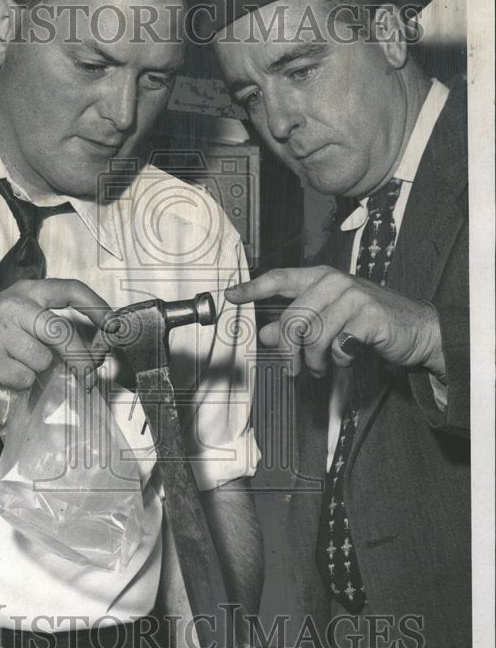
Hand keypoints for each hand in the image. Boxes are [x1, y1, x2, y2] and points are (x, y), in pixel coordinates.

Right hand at [0, 278, 110, 402]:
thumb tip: (95, 347)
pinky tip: (2, 374)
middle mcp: (15, 306)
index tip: (116, 325)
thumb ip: (49, 324)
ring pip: (44, 360)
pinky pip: (26, 378)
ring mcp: (0, 331)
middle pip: (63, 332)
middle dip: (81, 357)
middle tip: (88, 375)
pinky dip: (20, 383)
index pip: (71, 289)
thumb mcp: (16, 317)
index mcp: (26, 291)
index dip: (98, 306)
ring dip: (37, 370)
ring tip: (15, 364)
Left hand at [226, 266, 445, 378]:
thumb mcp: (328, 322)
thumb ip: (296, 326)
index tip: (230, 296)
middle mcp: (334, 281)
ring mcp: (353, 296)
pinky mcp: (368, 316)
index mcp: (320, 278)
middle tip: (294, 369)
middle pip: (292, 319)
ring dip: (314, 360)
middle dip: (288, 351)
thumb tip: (264, 333)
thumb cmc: (368, 324)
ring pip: (312, 335)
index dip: (253, 288)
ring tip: (321, 367)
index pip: (280, 278)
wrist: (416, 330)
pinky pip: (337, 345)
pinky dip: (338, 360)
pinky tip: (347, 358)